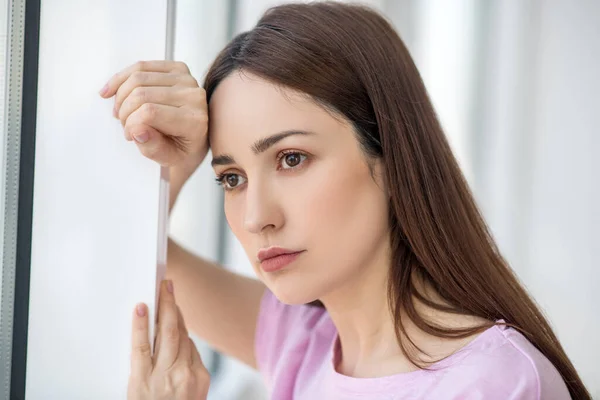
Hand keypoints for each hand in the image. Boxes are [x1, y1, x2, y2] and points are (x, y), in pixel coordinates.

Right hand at [99, 60, 207, 175]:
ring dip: (121, 97)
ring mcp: (187, 80)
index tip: (130, 135)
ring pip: (137, 78)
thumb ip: (153, 148)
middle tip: (125, 125)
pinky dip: (122, 78)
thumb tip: (137, 130)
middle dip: (124, 112)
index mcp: (195, 120)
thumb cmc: (183, 149)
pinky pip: (141, 67)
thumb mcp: (169, 159)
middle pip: (140, 94)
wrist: (197, 138)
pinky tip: (113, 91)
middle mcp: (194, 96)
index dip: (130, 124)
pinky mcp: (178, 69)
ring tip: (122, 113)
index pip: (149, 113)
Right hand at [128, 280, 209, 399]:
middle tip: (166, 286)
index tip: (140, 305)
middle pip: (168, 334)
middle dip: (168, 306)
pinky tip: (179, 332)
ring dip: (177, 318)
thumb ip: (143, 362)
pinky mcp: (202, 377)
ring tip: (171, 302)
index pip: (141, 348)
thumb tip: (150, 331)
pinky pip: (192, 349)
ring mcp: (187, 377)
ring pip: (183, 337)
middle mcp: (167, 379)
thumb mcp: (136, 388)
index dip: (140, 325)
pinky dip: (185, 339)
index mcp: (143, 382)